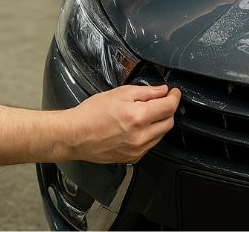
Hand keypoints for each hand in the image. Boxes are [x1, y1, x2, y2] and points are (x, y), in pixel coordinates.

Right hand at [61, 85, 180, 163]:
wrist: (74, 135)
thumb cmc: (91, 114)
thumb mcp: (119, 94)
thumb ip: (146, 92)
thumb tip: (162, 91)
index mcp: (138, 117)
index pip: (169, 107)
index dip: (175, 97)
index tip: (174, 93)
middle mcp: (140, 136)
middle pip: (169, 122)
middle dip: (168, 110)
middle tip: (160, 102)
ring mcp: (137, 149)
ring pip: (161, 135)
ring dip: (159, 123)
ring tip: (144, 115)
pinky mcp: (133, 158)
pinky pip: (150, 145)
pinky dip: (149, 135)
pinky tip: (137, 128)